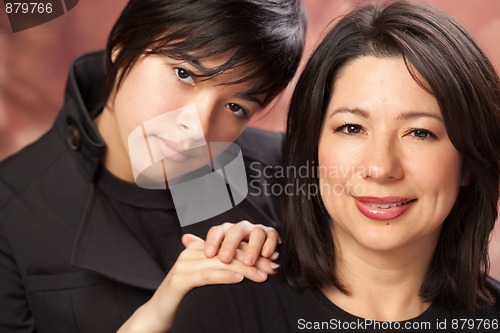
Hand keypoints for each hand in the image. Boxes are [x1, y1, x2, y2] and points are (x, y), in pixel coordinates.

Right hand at [117, 234, 270, 332]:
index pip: (229, 246)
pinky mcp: (179, 280)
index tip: (271, 259)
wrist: (157, 315)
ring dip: (245, 268)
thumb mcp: (203, 280)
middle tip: (272, 267)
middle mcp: (190, 253)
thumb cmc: (184, 299)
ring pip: (220, 262)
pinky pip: (206, 275)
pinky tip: (239, 278)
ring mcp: (184, 265)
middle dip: (253, 260)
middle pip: (227, 252)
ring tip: (262, 274)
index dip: (252, 252)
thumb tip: (245, 268)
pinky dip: (224, 276)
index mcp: (197, 249)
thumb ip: (218, 269)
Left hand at [203, 220, 280, 272]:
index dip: (212, 242)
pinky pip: (272, 235)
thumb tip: (184, 238)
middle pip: (235, 231)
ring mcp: (257, 229)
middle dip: (230, 245)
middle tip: (224, 259)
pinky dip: (270, 244)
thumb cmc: (233, 256)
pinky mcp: (271, 234)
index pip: (217, 231)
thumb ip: (203, 246)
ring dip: (252, 247)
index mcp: (226, 231)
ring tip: (248, 262)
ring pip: (255, 232)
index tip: (208, 255)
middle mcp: (241, 228)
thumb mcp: (218, 252)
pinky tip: (267, 255)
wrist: (255, 258)